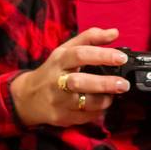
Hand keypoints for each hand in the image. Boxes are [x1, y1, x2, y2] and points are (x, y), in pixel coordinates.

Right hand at [9, 27, 130, 127]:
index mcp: (60, 60)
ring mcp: (58, 100)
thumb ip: (90, 38)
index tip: (121, 58)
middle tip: (123, 84)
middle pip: (80, 81)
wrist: (27, 97)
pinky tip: (102, 106)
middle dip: (105, 83)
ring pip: (83, 102)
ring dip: (104, 100)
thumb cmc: (53, 70)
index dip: (102, 55)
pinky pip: (83, 117)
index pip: (81, 54)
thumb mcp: (66, 50)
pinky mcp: (60, 117)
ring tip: (114, 95)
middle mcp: (57, 80)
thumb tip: (114, 32)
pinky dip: (97, 112)